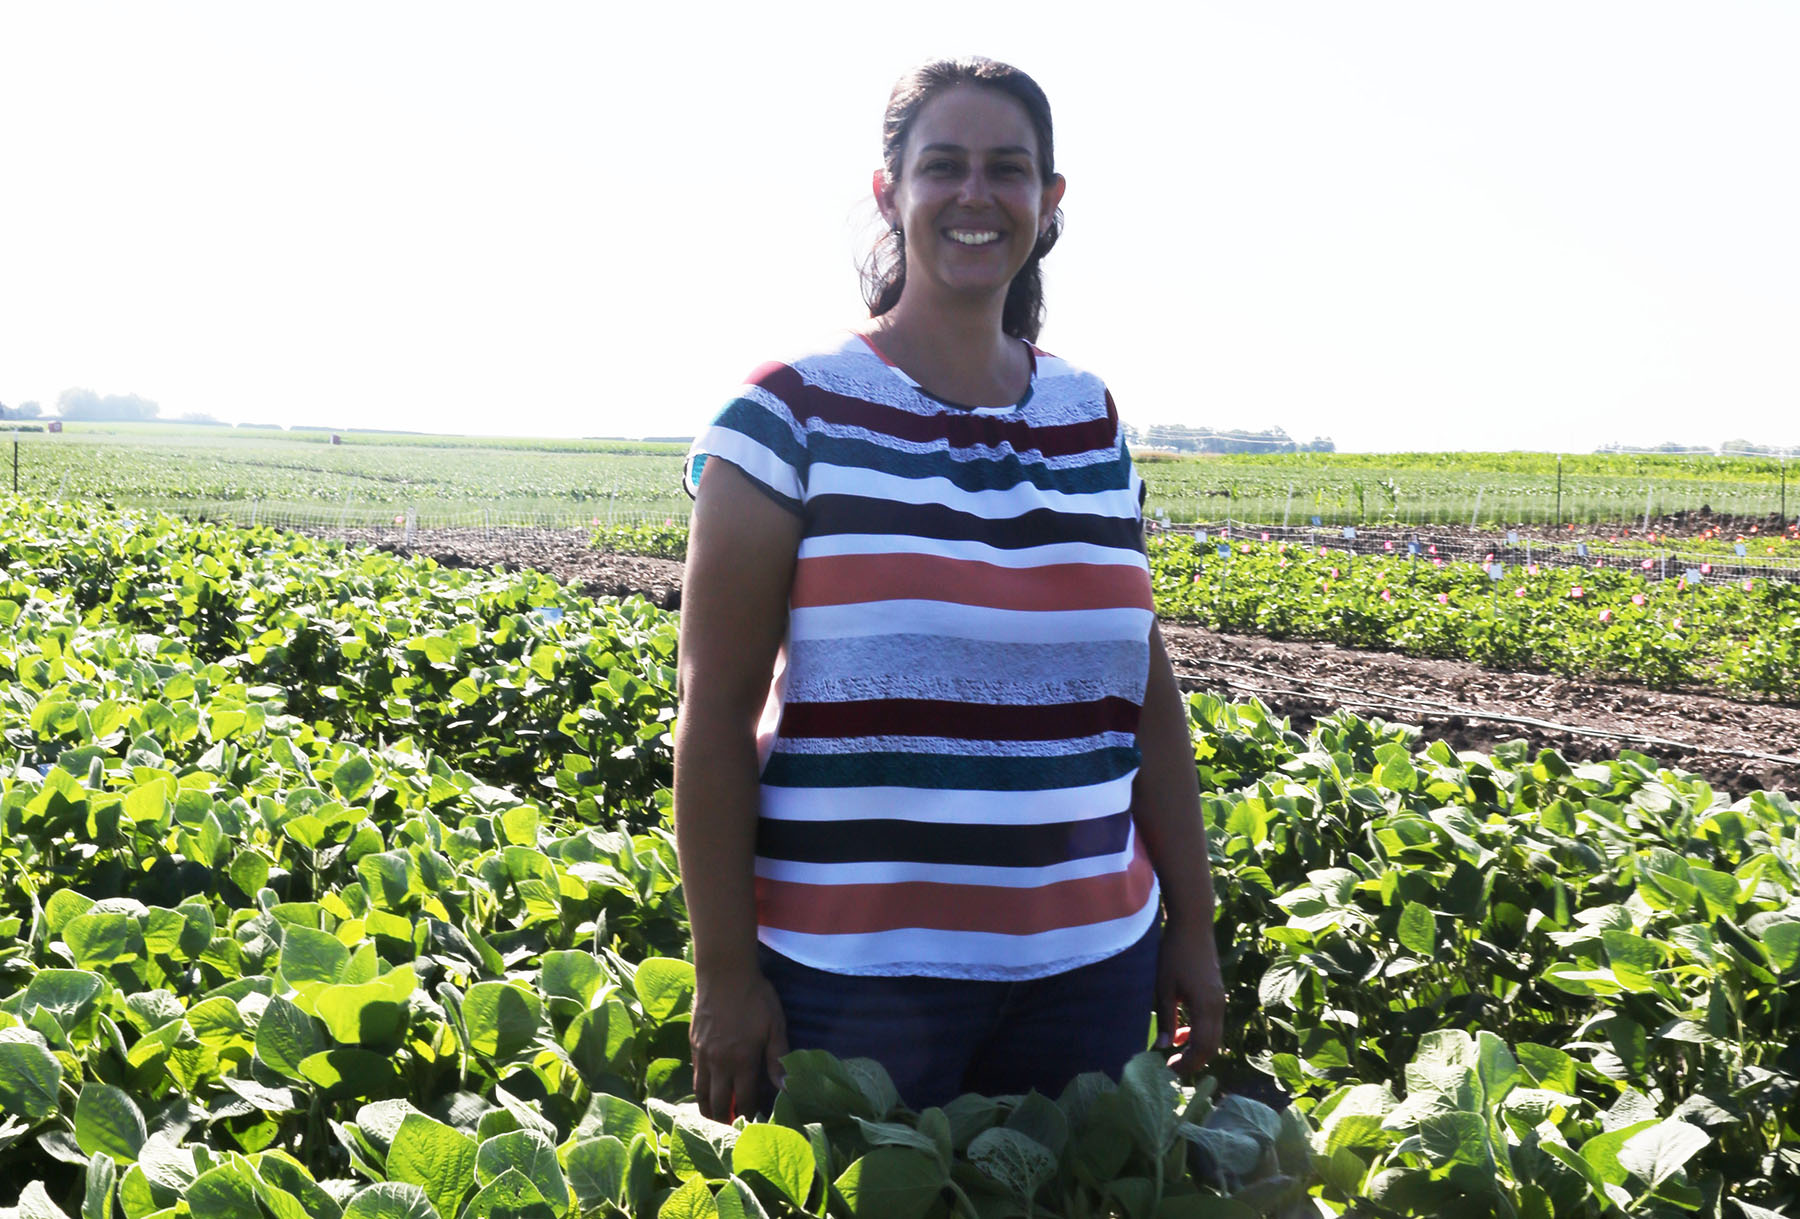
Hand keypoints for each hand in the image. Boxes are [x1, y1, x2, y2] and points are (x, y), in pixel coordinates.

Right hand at [691, 965, 788, 1121]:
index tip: (755, 1125)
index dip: (749, 1115)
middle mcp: (719, 1063)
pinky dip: (700, 1090)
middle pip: (718, 1103)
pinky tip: (707, 1092)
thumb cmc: (755, 996)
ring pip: (701, 1093)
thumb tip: (786, 1087)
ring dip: (708, 1110)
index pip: (745, 1100)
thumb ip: (778, 1058)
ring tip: (715, 1119)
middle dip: (726, 1120)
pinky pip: (695, 1076)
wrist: (723, 972)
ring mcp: (703, 1055)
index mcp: (742, 1061)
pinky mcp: (693, 1045)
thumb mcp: (775, 1025)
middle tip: (732, 1131)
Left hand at [1151, 914, 1224, 1075]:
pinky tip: (1181, 1031)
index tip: (1168, 1069)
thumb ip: (1166, 1018)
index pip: (1202, 1047)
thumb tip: (1163, 1047)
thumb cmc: (1174, 953)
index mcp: (1206, 1006)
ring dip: (1196, 1047)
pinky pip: (1212, 1023)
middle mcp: (1218, 1006)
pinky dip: (1199, 1032)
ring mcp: (1220, 999)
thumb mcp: (1164, 987)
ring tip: (1174, 1050)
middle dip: (1193, 1060)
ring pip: (1214, 1035)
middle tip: (1172, 1066)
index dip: (1187, 1063)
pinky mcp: (1216, 993)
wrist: (1193, 925)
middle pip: (1212, 1046)